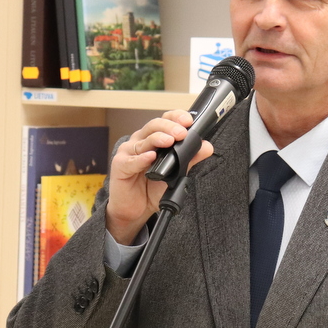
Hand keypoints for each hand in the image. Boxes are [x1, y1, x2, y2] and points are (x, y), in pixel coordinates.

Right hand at [105, 111, 214, 244]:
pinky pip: (131, 161)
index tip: (189, 121)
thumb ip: (190, 160)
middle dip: (169, 127)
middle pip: (154, 126)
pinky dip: (141, 158)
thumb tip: (207, 147)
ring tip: (169, 141)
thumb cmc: (152, 188)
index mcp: (154, 139)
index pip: (165, 121)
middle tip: (181, 133)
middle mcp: (141, 141)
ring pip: (143, 140)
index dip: (176, 117)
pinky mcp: (120, 165)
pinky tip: (150, 157)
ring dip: (157, 139)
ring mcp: (129, 152)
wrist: (136, 209)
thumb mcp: (176, 174)